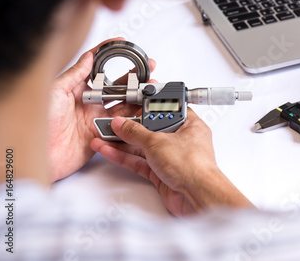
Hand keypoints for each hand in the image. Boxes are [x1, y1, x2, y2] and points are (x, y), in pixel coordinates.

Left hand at [47, 39, 154, 181]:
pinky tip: (142, 111)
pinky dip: (133, 119)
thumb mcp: (55, 91)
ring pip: (123, 105)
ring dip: (137, 96)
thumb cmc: (39, 122)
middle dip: (133, 77)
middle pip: (116, 86)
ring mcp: (96, 119)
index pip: (96, 67)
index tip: (122, 42)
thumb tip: (89, 57)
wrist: (38, 153)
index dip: (109, 53)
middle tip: (147, 68)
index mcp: (76, 89)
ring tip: (150, 89)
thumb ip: (75, 74)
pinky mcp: (102, 135)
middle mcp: (89, 103)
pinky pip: (122, 125)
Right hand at [91, 108, 252, 216]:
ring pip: (142, 147)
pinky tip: (109, 151)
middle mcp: (181, 140)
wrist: (197, 196)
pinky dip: (125, 157)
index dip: (148, 106)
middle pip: (151, 129)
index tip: (130, 103)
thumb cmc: (193, 166)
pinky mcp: (162, 173)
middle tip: (110, 122)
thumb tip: (123, 123)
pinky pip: (140, 162)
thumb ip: (136, 132)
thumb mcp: (158, 142)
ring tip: (102, 136)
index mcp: (189, 125)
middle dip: (129, 127)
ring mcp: (171, 157)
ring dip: (122, 143)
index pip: (166, 110)